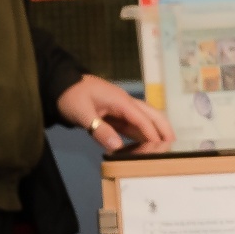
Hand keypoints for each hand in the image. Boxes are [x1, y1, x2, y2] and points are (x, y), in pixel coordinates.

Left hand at [56, 74, 173, 152]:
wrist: (60, 85)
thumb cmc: (71, 96)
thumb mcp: (81, 113)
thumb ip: (99, 129)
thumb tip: (116, 146)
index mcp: (120, 101)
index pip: (142, 118)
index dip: (152, 133)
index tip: (159, 148)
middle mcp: (125, 103)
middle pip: (152, 113)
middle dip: (163, 128)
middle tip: (173, 144)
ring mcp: (122, 108)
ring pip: (146, 118)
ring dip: (156, 130)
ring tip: (165, 146)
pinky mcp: (117, 113)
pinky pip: (134, 124)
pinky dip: (143, 133)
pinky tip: (145, 144)